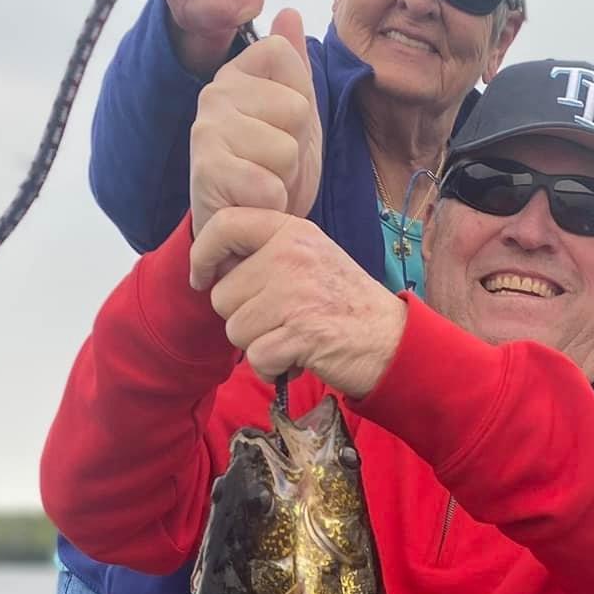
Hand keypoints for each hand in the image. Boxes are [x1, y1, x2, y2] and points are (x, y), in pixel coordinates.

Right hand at [189, 10, 322, 240]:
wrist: (240, 229)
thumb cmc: (268, 172)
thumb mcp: (293, 115)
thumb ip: (293, 66)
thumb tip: (289, 13)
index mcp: (237, 72)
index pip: (288, 58)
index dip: (300, 103)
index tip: (281, 128)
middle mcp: (216, 92)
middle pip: (296, 108)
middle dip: (296, 148)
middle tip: (272, 166)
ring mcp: (207, 130)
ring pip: (286, 150)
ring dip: (284, 179)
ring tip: (263, 185)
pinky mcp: (206, 172)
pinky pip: (269, 185)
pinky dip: (271, 205)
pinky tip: (252, 204)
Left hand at [192, 210, 406, 397]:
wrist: (391, 340)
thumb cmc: (345, 304)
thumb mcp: (310, 258)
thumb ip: (267, 255)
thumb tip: (214, 268)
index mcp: (291, 232)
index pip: (225, 224)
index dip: (202, 254)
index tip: (201, 278)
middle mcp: (291, 256)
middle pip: (222, 296)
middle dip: (243, 319)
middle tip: (279, 323)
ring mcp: (295, 294)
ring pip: (235, 330)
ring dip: (257, 346)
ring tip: (291, 339)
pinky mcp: (300, 333)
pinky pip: (256, 359)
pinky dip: (272, 369)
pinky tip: (296, 360)